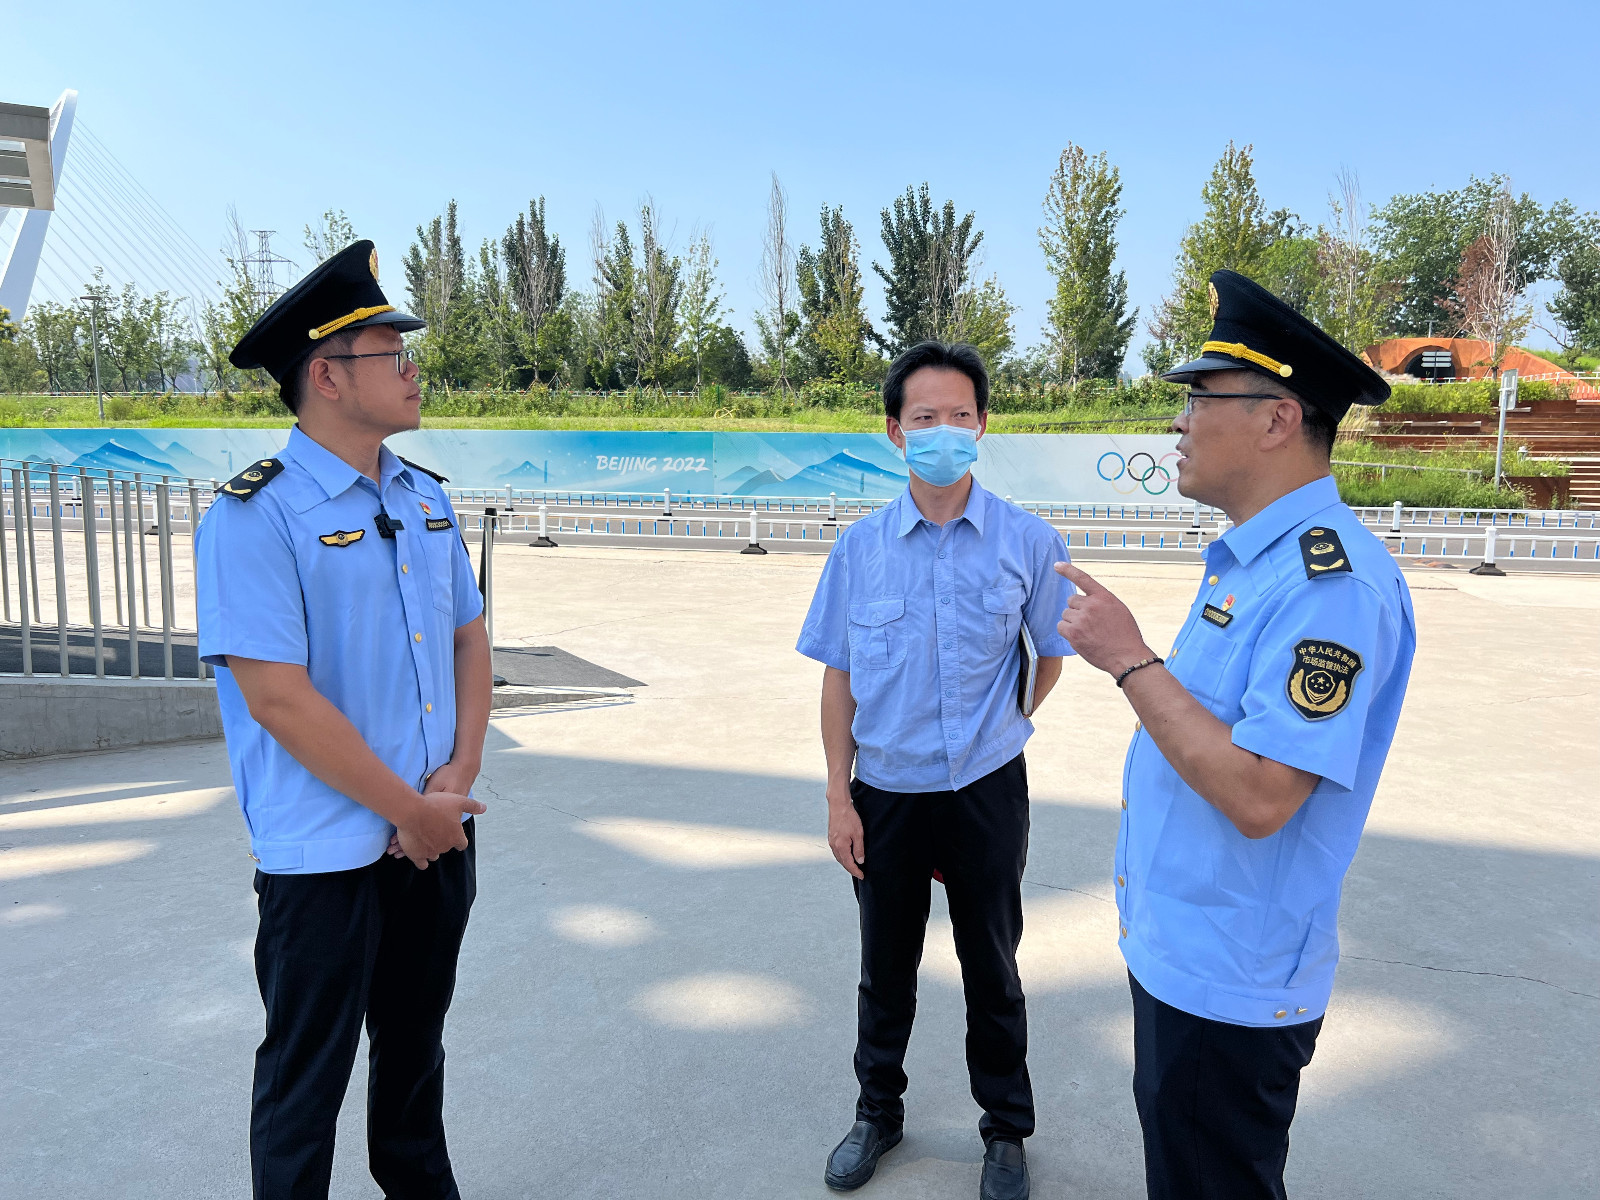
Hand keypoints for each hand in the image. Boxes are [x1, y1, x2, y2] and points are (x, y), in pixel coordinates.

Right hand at [389, 760, 482, 861]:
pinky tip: (418, 853)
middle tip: (435, 830)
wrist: (413, 811)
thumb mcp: (458, 801)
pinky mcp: (416, 855)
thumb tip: (484, 808)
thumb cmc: (435, 805)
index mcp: (456, 837)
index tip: (454, 835)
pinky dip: (420, 860)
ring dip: (432, 849)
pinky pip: (421, 864)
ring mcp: (430, 852)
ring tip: (425, 839)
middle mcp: (445, 847)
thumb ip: (472, 806)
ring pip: (433, 855)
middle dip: (442, 841)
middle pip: (446, 847)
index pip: (462, 844)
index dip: (459, 840)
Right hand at [826, 785, 865, 879]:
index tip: (862, 876)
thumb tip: (860, 861)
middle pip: (842, 862)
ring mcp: (831, 841)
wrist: (838, 805)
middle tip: (859, 873)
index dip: (856, 871)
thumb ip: (859, 849)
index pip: (849, 864)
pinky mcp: (831, 837)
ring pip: (839, 857)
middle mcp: (834, 846)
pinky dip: (842, 856)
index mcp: (841, 846)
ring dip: (846, 863)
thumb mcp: (858, 834)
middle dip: (851, 869)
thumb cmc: (849, 818)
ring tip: (854, 866)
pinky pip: (836, 851)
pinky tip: (847, 855)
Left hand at [1054, 562, 1155, 677]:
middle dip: (1077, 610)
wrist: (1127, 657)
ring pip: (1066, 614)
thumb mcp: (1118, 610)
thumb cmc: (1125, 636)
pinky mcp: (1074, 633)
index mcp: (1104, 597)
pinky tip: (1080, 638)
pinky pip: (1061, 627)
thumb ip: (1101, 603)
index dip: (1068, 570)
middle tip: (1089, 623)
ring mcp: (1081, 619)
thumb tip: (1084, 602)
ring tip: (1088, 632)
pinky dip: (1067, 632)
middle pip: (1071, 601)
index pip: (1083, 578)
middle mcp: (1091, 605)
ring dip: (1072, 622)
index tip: (1057, 565)